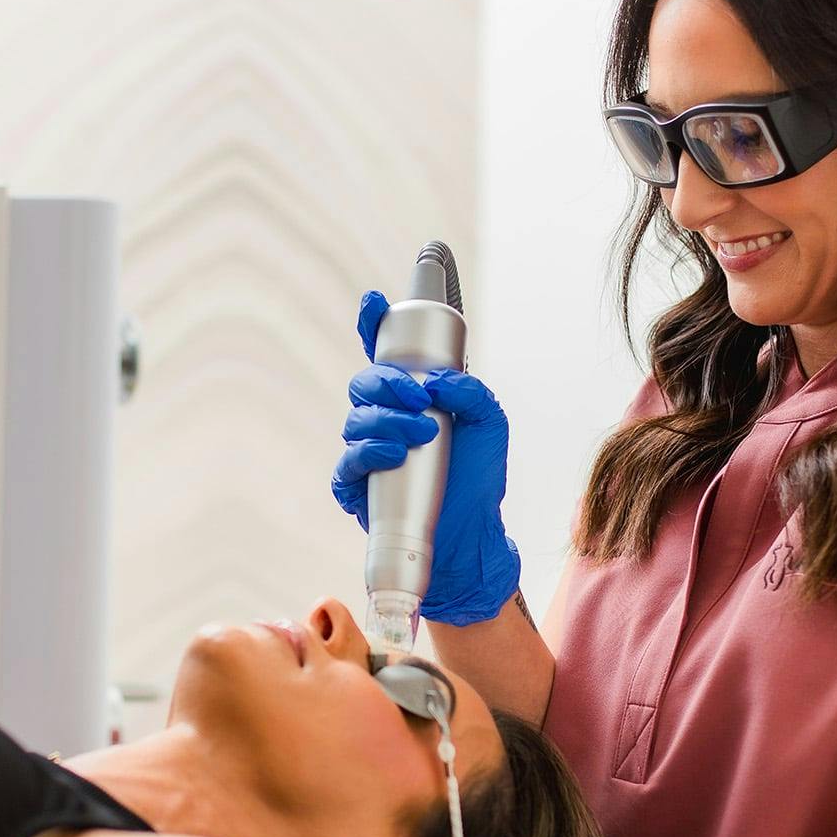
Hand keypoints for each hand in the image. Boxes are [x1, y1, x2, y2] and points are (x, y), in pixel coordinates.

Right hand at [330, 290, 521, 624]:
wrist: (469, 535)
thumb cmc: (477, 480)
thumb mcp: (489, 427)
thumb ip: (472, 393)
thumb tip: (438, 380)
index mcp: (412, 397)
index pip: (385, 353)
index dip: (373, 324)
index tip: (374, 302)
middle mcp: (386, 419)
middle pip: (364, 383)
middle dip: (388, 383)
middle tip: (420, 398)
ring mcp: (368, 452)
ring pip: (355, 420)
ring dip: (387, 421)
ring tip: (421, 436)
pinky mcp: (358, 486)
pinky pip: (347, 464)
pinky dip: (368, 454)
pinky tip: (394, 456)